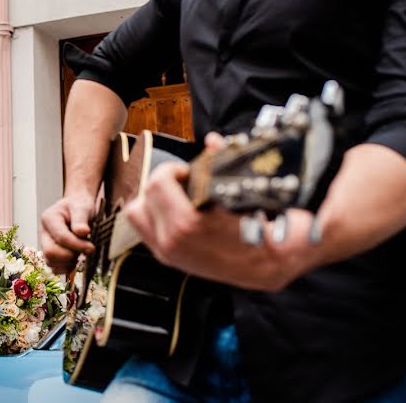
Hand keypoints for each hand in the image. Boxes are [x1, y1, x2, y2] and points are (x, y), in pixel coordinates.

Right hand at [40, 192, 96, 274]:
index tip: (91, 248)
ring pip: (51, 262)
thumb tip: (83, 232)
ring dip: (69, 262)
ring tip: (80, 252)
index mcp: (49, 218)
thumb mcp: (82, 207)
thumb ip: (81, 219)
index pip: (61, 237)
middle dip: (71, 255)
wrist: (77, 206)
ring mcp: (45, 244)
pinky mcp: (50, 254)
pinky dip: (66, 267)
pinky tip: (76, 258)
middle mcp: (44, 233)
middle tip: (85, 249)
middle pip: (51, 252)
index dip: (77, 245)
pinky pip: (54, 268)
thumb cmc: (80, 205)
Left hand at [123, 148, 319, 291]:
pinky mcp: (167, 259)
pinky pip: (142, 229)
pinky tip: (172, 212)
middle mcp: (174, 240)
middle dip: (164, 181)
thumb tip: (212, 141)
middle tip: (183, 181)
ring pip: (136, 212)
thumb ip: (222, 161)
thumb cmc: (259, 226)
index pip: (158, 182)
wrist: (269, 264)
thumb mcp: (245, 191)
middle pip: (147, 193)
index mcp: (189, 223)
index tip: (188, 171)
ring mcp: (168, 251)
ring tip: (174, 197)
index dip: (173, 170)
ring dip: (152, 200)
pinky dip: (152, 217)